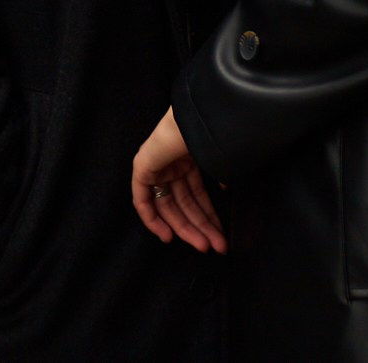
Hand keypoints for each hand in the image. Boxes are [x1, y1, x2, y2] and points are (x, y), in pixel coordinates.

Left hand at [130, 108, 226, 253]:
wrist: (199, 121)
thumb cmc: (213, 136)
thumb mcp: (221, 162)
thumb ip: (222, 178)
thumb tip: (225, 190)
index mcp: (189, 158)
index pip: (195, 194)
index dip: (206, 216)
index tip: (218, 233)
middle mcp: (172, 163)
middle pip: (184, 203)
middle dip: (201, 226)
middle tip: (216, 246)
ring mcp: (157, 165)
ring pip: (168, 206)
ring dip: (186, 228)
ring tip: (204, 246)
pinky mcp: (142, 168)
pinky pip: (142, 199)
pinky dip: (152, 219)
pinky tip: (167, 236)